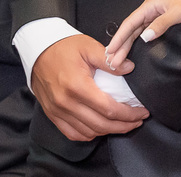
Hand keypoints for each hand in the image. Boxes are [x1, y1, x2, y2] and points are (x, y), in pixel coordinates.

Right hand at [31, 34, 148, 140]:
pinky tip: (101, 128)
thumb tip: (129, 68)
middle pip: (101, 125)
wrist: (38, 51)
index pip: (109, 109)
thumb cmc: (64, 47)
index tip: (142, 112)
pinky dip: (89, 134)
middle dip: (124, 126)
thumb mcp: (89, 47)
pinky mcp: (53, 115)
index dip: (129, 114)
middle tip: (138, 120)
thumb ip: (110, 59)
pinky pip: (73, 134)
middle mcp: (66, 103)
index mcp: (78, 86)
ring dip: (109, 131)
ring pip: (88, 132)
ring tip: (123, 124)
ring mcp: (58, 111)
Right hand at [104, 0, 180, 69]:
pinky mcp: (163, 22)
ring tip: (118, 60)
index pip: (130, 23)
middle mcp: (151, 10)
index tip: (111, 51)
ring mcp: (156, 16)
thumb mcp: (178, 12)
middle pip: (131, 29)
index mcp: (151, 5)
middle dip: (121, 45)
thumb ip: (161, 24)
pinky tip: (133, 52)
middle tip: (112, 62)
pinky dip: (137, 43)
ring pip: (137, 32)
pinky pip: (145, 33)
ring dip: (128, 45)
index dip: (119, 38)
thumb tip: (144, 37)